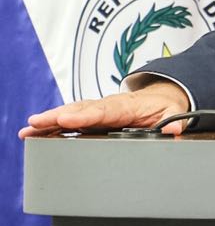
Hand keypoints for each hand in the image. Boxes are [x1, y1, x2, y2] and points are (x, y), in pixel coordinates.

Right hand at [19, 80, 190, 137]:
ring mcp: (98, 109)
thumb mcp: (173, 111)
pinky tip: (35, 131)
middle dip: (58, 116)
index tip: (68, 118)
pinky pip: (71, 117)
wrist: (162, 95)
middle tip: (37, 121)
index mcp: (127, 106)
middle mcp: (109, 106)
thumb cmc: (164, 104)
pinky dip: (53, 123)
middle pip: (81, 110)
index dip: (86, 115)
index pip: (105, 111)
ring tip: (29, 128)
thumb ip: (174, 120)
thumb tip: (173, 128)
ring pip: (72, 112)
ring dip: (50, 120)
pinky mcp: (92, 115)